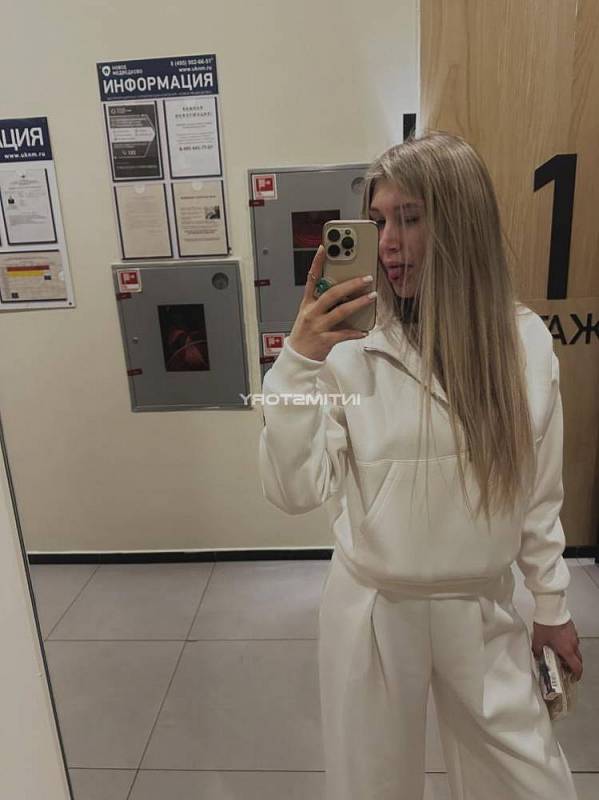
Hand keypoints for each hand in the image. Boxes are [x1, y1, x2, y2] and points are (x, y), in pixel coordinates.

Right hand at [288, 245, 376, 360]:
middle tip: (366, 277)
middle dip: (351, 284)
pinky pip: (343, 334)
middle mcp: (312, 312)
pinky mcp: (325, 340)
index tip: (324, 248)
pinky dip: (355, 332)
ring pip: (341, 311)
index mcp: (307, 303)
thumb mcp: (309, 314)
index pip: (311, 278)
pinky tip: (364, 330)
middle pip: (332, 294)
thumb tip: (345, 291)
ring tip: (371, 297)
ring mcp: (318, 326)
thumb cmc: (305, 334)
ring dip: (358, 303)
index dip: (317, 263)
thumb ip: (323, 302)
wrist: (297, 357)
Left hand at [532, 619, 582, 680]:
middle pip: (578, 659)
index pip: (576, 667)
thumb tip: (537, 655)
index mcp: (567, 650)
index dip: (576, 675)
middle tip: (565, 667)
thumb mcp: (538, 640)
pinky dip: (568, 644)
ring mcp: (574, 636)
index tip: (573, 678)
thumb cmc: (546, 625)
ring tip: (559, 653)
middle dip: (573, 665)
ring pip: (575, 649)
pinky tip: (559, 641)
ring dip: (570, 654)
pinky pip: (573, 640)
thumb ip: (537, 650)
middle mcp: (573, 644)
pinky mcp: (572, 629)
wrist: (550, 609)